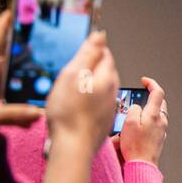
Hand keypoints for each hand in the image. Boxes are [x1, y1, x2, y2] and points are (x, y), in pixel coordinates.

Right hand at [46, 31, 118, 154]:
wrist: (73, 147)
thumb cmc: (69, 112)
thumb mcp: (73, 74)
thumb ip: (88, 53)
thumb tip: (101, 35)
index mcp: (107, 78)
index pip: (105, 54)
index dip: (92, 50)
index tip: (79, 52)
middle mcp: (112, 93)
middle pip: (105, 71)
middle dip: (91, 67)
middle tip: (73, 69)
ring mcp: (109, 109)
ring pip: (101, 88)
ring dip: (90, 84)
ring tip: (72, 88)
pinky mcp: (102, 122)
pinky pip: (97, 104)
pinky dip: (88, 100)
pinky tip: (76, 105)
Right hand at [118, 76, 168, 164]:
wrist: (142, 165)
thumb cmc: (135, 146)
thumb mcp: (128, 122)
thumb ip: (133, 109)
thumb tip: (136, 107)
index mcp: (154, 114)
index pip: (158, 92)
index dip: (151, 83)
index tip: (144, 81)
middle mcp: (161, 121)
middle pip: (159, 103)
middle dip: (149, 97)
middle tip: (137, 98)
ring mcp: (161, 130)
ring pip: (157, 114)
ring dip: (147, 110)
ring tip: (133, 114)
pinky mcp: (159, 138)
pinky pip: (155, 124)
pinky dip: (147, 121)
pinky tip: (137, 127)